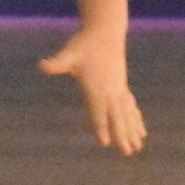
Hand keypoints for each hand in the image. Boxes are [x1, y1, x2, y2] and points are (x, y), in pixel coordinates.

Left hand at [38, 28, 146, 155]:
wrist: (105, 31)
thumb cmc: (84, 44)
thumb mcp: (69, 53)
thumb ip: (57, 62)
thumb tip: (43, 65)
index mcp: (96, 87)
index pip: (98, 111)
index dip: (101, 126)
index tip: (105, 142)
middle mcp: (110, 90)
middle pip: (117, 117)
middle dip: (122, 135)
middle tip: (127, 153)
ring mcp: (118, 88)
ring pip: (127, 114)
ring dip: (132, 131)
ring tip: (138, 147)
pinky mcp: (121, 86)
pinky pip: (130, 106)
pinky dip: (136, 119)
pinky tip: (141, 131)